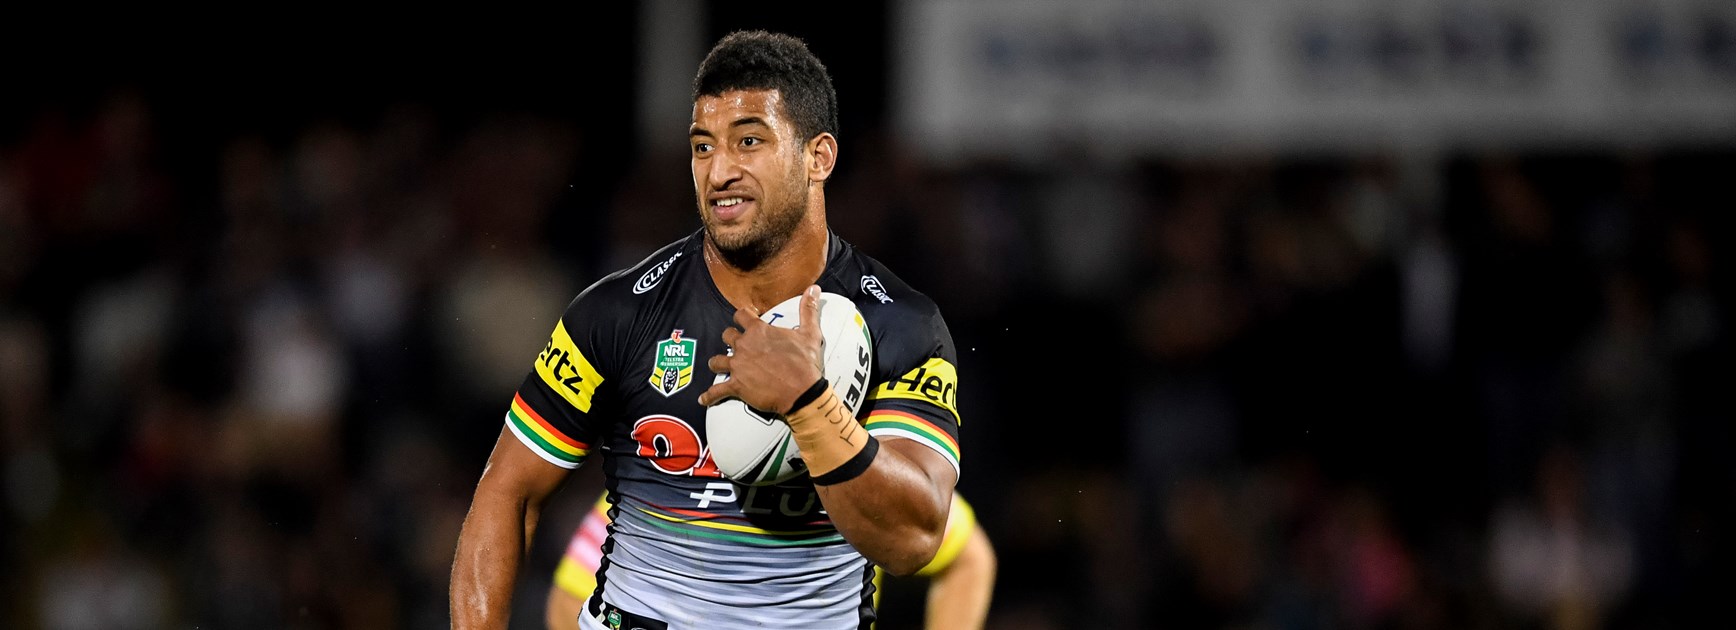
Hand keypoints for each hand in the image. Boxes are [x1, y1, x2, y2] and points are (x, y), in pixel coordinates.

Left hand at [698, 285, 824, 413]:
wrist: (802, 391)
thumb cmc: (804, 364)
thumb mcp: (810, 333)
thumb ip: (808, 309)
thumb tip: (813, 290)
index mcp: (759, 331)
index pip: (741, 315)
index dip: (741, 316)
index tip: (743, 319)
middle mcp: (744, 346)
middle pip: (727, 336)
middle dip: (730, 339)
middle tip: (735, 343)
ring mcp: (738, 366)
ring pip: (716, 361)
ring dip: (717, 363)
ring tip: (718, 365)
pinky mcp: (737, 386)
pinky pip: (717, 390)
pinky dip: (710, 396)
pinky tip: (704, 398)